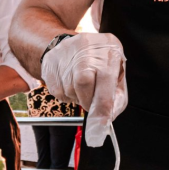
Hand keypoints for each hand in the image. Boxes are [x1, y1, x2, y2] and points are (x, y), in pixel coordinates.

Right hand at [40, 32, 126, 146]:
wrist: (78, 44)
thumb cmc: (102, 62)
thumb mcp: (117, 75)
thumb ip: (117, 98)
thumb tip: (107, 119)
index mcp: (109, 51)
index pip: (105, 81)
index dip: (102, 106)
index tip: (101, 125)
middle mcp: (87, 47)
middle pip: (83, 82)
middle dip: (87, 100)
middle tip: (90, 102)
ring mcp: (66, 52)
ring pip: (68, 88)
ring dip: (76, 97)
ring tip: (81, 88)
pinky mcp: (51, 61)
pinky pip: (56, 90)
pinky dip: (65, 95)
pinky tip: (70, 84)